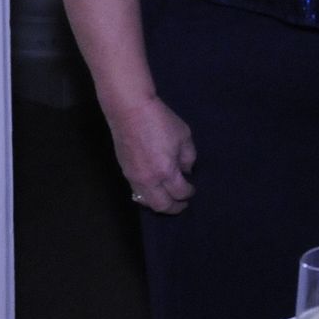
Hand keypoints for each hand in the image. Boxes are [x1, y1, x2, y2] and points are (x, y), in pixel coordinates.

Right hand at [105, 94, 194, 213]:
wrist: (130, 111)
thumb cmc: (161, 121)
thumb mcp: (184, 136)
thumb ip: (188, 157)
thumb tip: (186, 171)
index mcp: (166, 171)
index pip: (179, 193)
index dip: (188, 194)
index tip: (193, 190)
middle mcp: (148, 180)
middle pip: (161, 206)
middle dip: (174, 207)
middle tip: (183, 204)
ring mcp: (134, 178)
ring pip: (146, 202)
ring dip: (159, 204)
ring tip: (169, 198)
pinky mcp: (125, 173)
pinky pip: (136, 193)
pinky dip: (147, 196)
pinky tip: (155, 190)